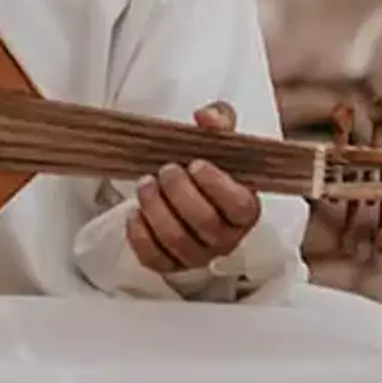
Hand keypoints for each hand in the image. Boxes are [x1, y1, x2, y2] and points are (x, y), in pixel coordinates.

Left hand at [125, 103, 260, 275]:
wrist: (190, 193)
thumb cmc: (209, 170)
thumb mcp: (220, 141)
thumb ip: (219, 122)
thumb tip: (205, 117)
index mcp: (245, 210)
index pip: (238, 206)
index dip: (215, 185)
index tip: (196, 163)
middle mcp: (226, 238)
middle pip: (205, 223)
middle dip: (180, 192)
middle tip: (167, 170)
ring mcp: (198, 255)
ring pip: (177, 241)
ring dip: (156, 209)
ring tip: (146, 185)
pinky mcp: (171, 265)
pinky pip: (154, 258)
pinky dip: (140, 235)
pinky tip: (136, 212)